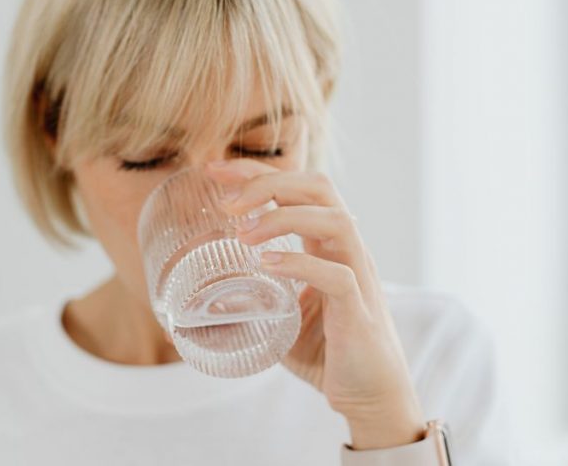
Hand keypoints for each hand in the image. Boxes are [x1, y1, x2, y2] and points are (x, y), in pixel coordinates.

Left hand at [204, 159, 425, 449]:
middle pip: (319, 188)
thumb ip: (249, 305)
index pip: (297, 188)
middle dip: (270, 182)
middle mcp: (346, 251)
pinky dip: (300, 264)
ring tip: (243, 233)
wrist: (371, 397)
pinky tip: (267, 265)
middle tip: (227, 201)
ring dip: (284, 218)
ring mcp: (358, 277)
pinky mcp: (359, 312)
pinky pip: (337, 275)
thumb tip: (196, 307)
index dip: (257, 172)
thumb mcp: (279, 319)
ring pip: (335, 221)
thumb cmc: (327, 353)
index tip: (214, 170)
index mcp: (328, 244)